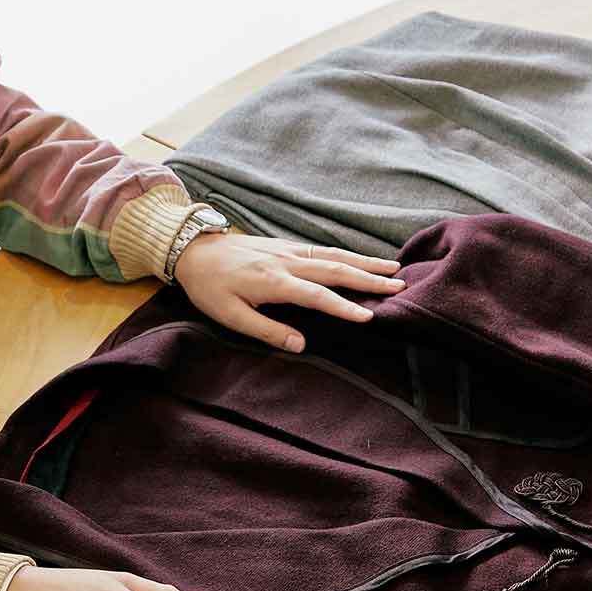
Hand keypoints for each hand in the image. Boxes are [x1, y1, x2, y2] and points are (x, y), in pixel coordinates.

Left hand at [172, 233, 403, 352]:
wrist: (192, 248)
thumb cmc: (209, 287)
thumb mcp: (229, 315)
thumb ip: (266, 330)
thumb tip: (301, 345)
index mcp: (274, 282)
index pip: (317, 296)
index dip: (344, 306)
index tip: (369, 316)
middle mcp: (287, 262)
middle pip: (335, 269)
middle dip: (369, 278)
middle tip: (399, 286)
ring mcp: (288, 250)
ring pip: (333, 255)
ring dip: (364, 262)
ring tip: (392, 268)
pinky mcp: (285, 244)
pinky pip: (322, 249)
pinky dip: (346, 253)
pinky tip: (360, 259)